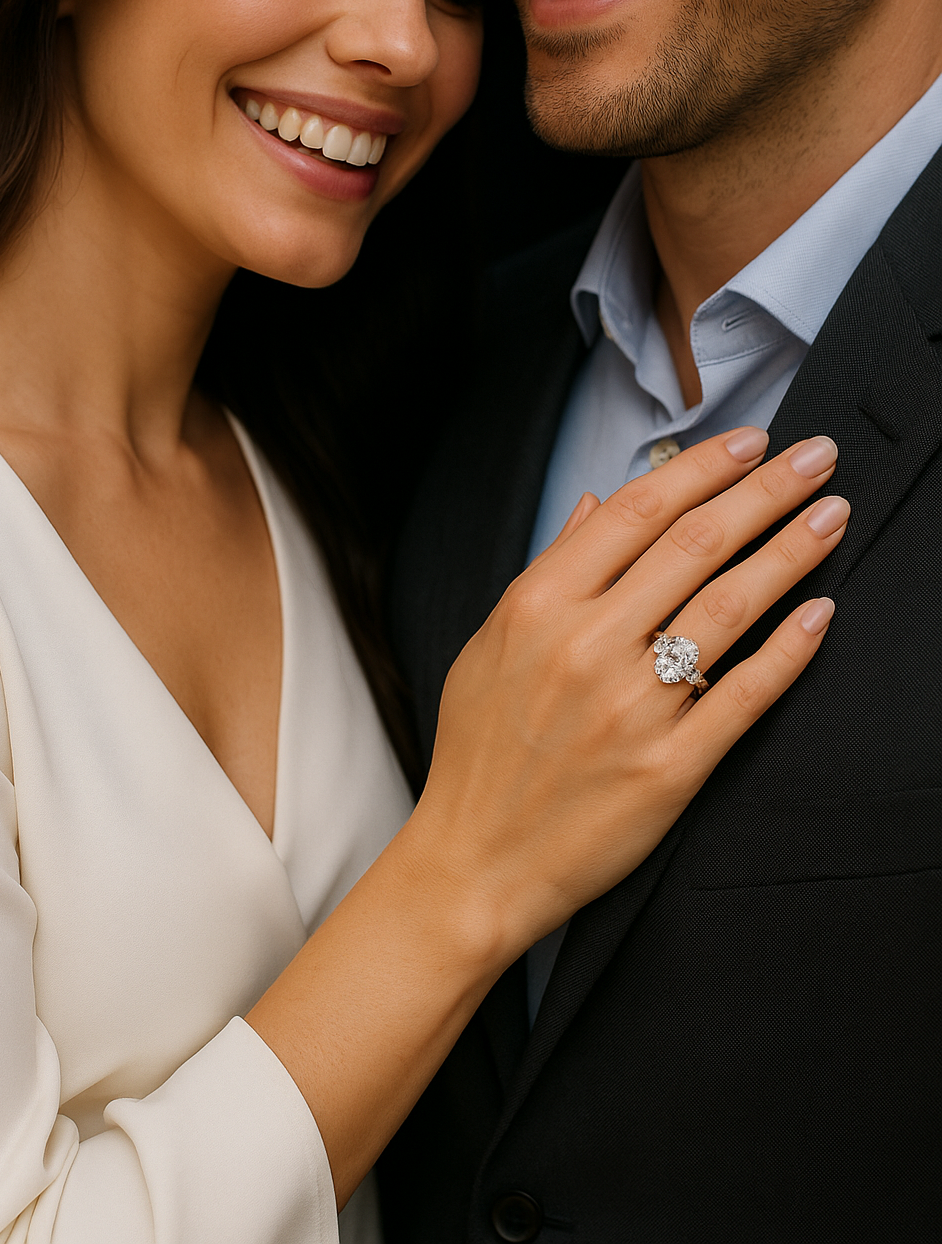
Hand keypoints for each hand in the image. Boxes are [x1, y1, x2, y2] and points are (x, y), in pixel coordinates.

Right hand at [414, 427, 846, 959]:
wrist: (476, 862)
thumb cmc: (480, 754)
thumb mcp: (492, 644)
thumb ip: (550, 568)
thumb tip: (599, 505)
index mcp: (538, 607)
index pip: (638, 512)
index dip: (704, 468)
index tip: (751, 444)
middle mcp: (586, 646)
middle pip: (696, 544)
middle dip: (767, 490)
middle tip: (815, 459)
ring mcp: (632, 707)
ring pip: (730, 606)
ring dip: (792, 551)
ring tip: (831, 516)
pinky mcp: (670, 766)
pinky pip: (744, 693)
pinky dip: (788, 648)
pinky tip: (819, 611)